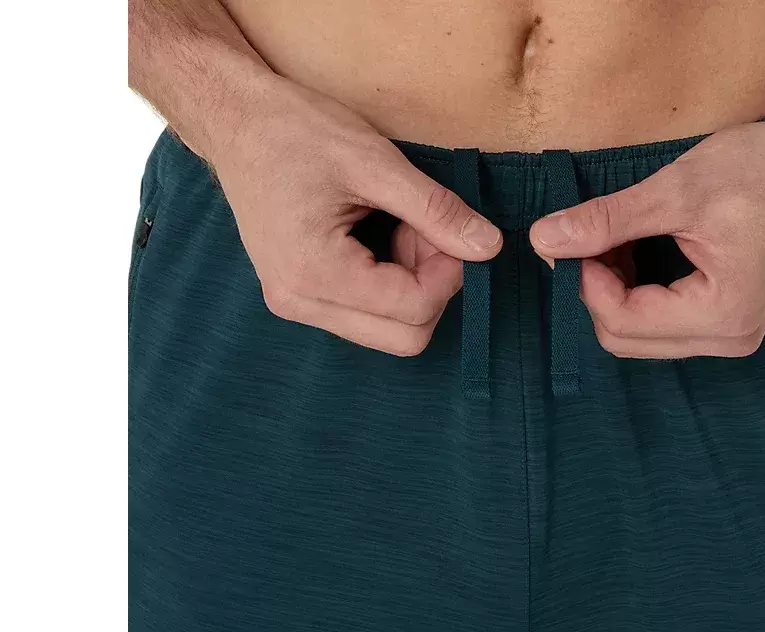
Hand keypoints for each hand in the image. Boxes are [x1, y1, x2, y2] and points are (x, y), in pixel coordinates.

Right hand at [209, 76, 502, 355]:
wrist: (235, 121)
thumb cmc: (295, 131)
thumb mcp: (375, 162)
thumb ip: (436, 210)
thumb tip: (489, 247)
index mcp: (314, 274)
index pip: (414, 311)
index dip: (449, 273)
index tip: (446, 228)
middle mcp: (301, 304)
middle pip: (405, 338)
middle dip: (431, 287)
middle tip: (424, 231)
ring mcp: (297, 305)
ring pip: (389, 331)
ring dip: (412, 286)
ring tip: (398, 226)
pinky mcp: (300, 297)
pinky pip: (367, 315)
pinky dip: (389, 284)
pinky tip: (380, 236)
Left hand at [529, 118, 764, 358]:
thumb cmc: (760, 168)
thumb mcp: (675, 190)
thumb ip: (606, 221)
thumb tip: (544, 240)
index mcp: (724, 314)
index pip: (622, 321)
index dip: (583, 280)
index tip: (572, 235)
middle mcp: (729, 338)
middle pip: (625, 337)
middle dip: (596, 289)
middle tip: (590, 235)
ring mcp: (729, 334)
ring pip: (637, 334)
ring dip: (613, 290)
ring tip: (617, 237)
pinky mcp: (725, 322)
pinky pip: (658, 323)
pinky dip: (634, 290)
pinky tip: (634, 249)